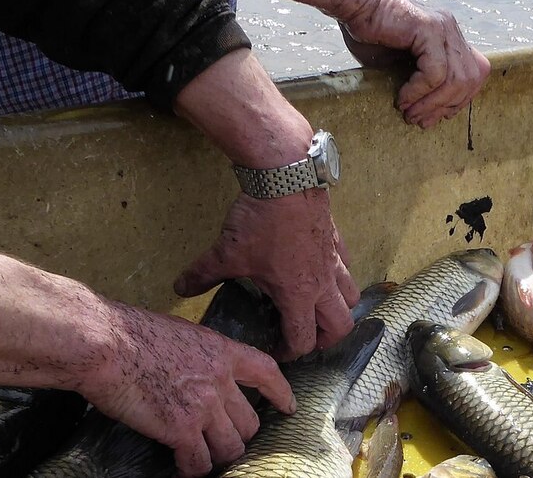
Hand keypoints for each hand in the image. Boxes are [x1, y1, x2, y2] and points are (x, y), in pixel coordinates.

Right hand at [0, 251, 294, 476]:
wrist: (105, 344)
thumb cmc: (127, 333)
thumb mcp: (177, 333)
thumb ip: (195, 355)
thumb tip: (191, 372)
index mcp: (221, 351)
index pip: (266, 372)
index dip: (281, 393)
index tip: (287, 406)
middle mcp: (220, 380)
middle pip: (249, 422)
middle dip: (236, 434)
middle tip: (218, 439)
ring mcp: (204, 406)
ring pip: (230, 447)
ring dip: (216, 455)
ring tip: (199, 454)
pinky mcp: (182, 430)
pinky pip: (199, 463)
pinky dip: (191, 468)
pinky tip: (180, 464)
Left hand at [174, 191, 358, 360]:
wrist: (286, 179)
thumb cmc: (260, 221)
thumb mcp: (226, 252)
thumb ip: (203, 274)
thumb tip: (180, 288)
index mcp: (297, 295)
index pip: (303, 339)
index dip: (290, 352)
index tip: (276, 350)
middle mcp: (322, 283)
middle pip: (341, 326)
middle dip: (325, 339)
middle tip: (305, 336)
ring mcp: (334, 260)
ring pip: (352, 296)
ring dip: (339, 308)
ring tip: (320, 307)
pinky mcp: (337, 238)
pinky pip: (347, 264)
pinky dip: (339, 273)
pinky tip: (323, 267)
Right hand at [334, 0, 489, 127]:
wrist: (353, 4)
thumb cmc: (371, 33)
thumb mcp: (402, 63)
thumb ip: (421, 80)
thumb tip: (430, 111)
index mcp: (449, 36)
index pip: (474, 73)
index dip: (459, 100)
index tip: (435, 116)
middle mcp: (451, 29)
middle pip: (471, 78)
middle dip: (447, 106)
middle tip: (420, 120)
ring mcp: (443, 27)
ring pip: (455, 79)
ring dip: (432, 103)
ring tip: (410, 114)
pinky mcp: (429, 29)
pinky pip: (435, 72)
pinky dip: (419, 91)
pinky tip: (402, 98)